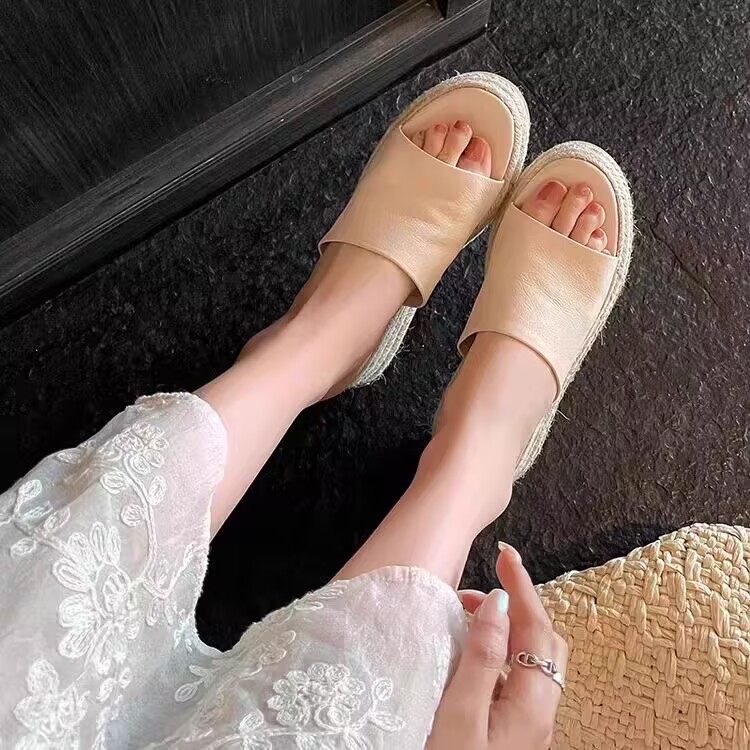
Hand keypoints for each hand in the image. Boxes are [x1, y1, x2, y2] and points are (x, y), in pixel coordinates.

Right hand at [426, 545, 567, 749]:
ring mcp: (528, 723)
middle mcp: (539, 712)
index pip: (536, 628)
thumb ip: (481, 658)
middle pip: (545, 640)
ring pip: (532, 658)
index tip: (505, 553)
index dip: (521, 586)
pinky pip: (516, 675)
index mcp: (531, 705)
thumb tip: (498, 604)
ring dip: (507, 626)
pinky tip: (471, 649)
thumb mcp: (459, 716)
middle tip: (482, 584)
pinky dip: (499, 649)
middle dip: (519, 603)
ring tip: (468, 612)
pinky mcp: (513, 730)